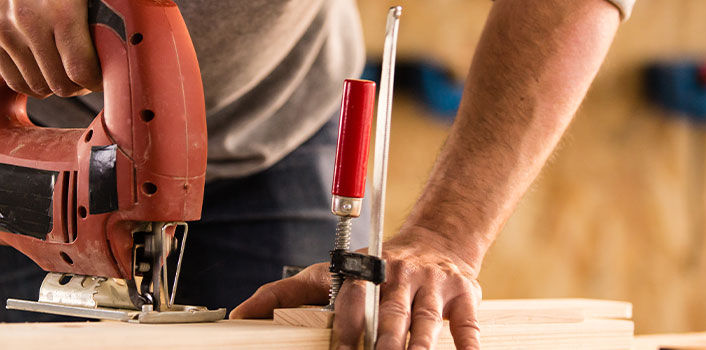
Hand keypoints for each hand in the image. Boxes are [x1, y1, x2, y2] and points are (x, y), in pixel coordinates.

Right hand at [0, 0, 100, 97]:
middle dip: (79, 85)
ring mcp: (5, 30)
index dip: (96, 80)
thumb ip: (106, 13)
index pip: (80, 70)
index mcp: (61, 11)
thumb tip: (125, 41)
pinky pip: (14, 79)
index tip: (104, 77)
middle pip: (59, 84)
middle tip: (88, 76)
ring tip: (67, 73)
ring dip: (56, 85)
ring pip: (37, 86)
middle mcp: (29, 22)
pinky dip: (33, 82)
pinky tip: (46, 72)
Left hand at [230, 226, 483, 349]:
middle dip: (384, 347)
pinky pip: (468, 324)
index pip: (352, 306)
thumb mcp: (329, 274)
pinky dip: (468, 344)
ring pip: (426, 322)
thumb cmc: (376, 269)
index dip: (347, 334)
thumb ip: (283, 295)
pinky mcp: (464, 295)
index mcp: (364, 276)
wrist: (437, 240)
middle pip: (391, 318)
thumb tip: (237, 317)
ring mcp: (432, 286)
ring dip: (420, 348)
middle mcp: (398, 277)